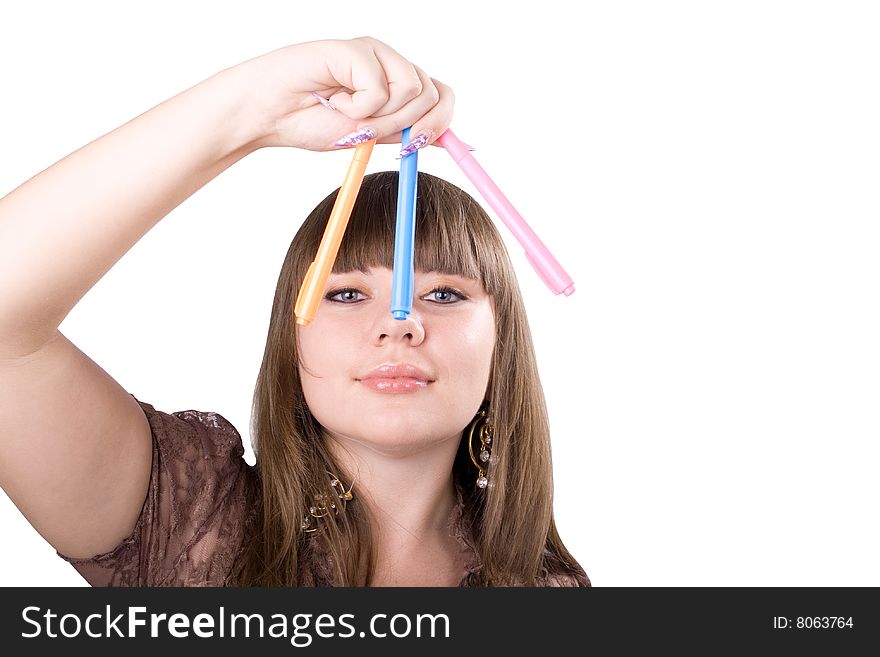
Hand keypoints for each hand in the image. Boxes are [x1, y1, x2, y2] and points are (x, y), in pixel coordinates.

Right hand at [232, 36, 453, 152]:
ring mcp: (374, 52)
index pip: (441, 95)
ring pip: (412, 89)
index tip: (417, 145)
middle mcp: (389, 62)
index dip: (440, 123)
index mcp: (396, 81)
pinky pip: (379, 89)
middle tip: (370, 131)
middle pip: (432, 94)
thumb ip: (405, 134)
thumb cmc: (310, 122)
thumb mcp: (370, 137)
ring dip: (379, 117)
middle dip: (406, 125)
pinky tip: (332, 98)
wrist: (270, 115)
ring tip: (347, 113)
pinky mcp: (356, 48)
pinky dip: (357, 107)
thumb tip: (450, 142)